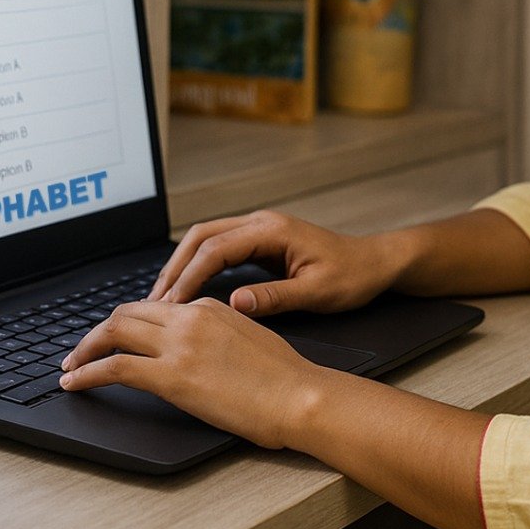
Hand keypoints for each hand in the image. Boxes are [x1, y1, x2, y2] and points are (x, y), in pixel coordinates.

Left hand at [58, 297, 323, 448]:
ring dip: (85, 349)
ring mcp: (179, 344)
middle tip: (84, 349)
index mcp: (211, 307)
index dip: (131, 324)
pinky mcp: (171, 375)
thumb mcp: (253, 340)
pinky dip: (86, 373)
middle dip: (99, 330)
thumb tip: (204, 350)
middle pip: (127, 313)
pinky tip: (74, 383)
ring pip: (113, 332)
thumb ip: (222, 334)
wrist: (300, 396)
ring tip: (70, 366)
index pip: (157, 307)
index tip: (119, 339)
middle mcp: (190, 317)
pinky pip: (113, 367)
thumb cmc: (288, 379)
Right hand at [145, 209, 402, 316]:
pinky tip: (187, 291)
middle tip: (153, 303)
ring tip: (162, 299)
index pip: (215, 249)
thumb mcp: (318, 293)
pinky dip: (198, 267)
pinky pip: (218, 248)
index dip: (188, 277)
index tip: (170, 305)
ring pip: (205, 240)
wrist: (376, 262)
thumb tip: (234, 303)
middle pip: (200, 237)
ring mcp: (259, 229)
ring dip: (182, 266)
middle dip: (174, 269)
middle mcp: (261, 223)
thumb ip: (276, 297)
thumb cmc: (353, 276)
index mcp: (272, 230)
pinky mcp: (260, 241)